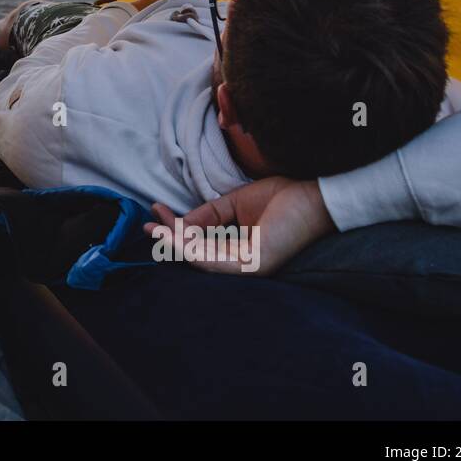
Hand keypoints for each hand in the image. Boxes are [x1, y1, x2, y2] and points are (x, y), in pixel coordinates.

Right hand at [143, 176, 335, 275]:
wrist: (313, 194)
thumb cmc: (281, 196)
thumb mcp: (233, 202)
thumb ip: (207, 214)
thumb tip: (179, 224)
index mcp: (239, 247)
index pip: (201, 242)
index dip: (176, 228)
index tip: (156, 211)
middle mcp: (242, 261)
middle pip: (197, 254)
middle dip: (170, 239)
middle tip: (147, 225)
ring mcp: (249, 266)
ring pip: (202, 260)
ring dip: (175, 245)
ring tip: (156, 230)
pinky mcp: (255, 266)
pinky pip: (215, 263)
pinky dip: (192, 251)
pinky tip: (176, 238)